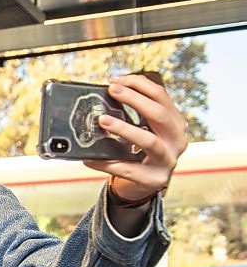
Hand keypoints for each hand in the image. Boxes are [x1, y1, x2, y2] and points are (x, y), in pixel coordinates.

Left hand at [84, 73, 188, 198]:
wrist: (144, 186)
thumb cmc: (140, 153)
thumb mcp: (143, 130)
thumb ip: (134, 114)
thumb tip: (107, 95)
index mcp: (175, 123)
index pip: (161, 97)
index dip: (140, 85)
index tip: (116, 80)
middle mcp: (177, 140)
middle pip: (159, 115)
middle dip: (134, 99)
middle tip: (111, 90)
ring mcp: (168, 161)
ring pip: (149, 141)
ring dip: (124, 129)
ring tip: (102, 120)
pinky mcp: (154, 180)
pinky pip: (128, 169)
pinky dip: (106, 163)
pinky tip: (89, 159)